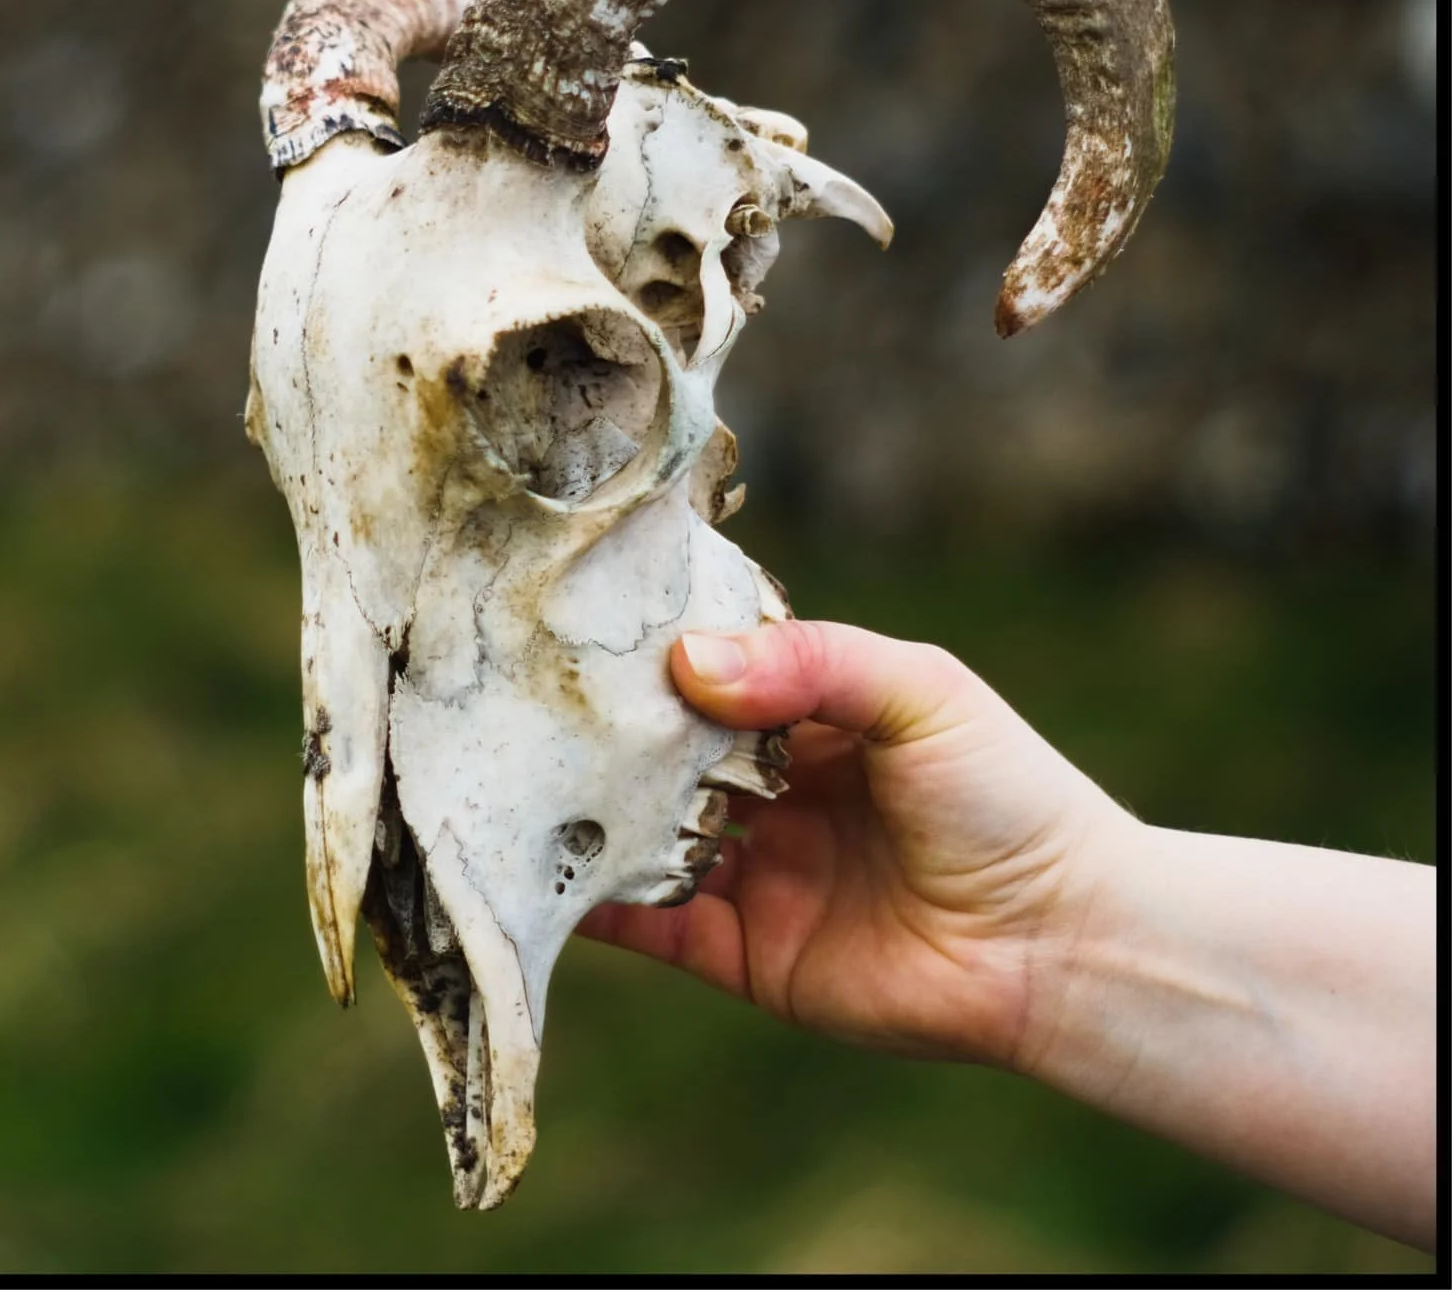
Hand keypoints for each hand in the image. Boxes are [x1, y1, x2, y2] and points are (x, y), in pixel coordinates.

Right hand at [578, 619, 1134, 1068]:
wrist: (1062, 946)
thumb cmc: (1009, 798)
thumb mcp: (919, 693)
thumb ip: (811, 662)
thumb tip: (687, 664)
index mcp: (817, 720)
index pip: (715, 675)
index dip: (655, 655)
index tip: (578, 628)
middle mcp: (777, 794)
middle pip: (667, 756)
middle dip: (608, 733)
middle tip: (526, 701)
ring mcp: (760, 874)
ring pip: (649, 838)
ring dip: (591, 814)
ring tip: (519, 780)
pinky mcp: (748, 954)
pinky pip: (657, 926)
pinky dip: (602, 907)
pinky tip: (549, 874)